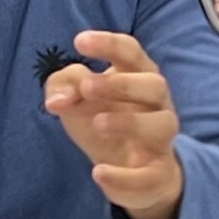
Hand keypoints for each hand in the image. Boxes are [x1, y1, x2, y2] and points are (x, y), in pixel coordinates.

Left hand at [39, 30, 185, 218]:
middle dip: (122, 84)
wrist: (129, 173)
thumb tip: (56, 100)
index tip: (79, 42)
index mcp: (138, 77)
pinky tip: (98, 173)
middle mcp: (157, 104)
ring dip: (130, 122)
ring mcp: (161, 139)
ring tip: (97, 124)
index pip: (131, 52)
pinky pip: (150, 176)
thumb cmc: (104, 121)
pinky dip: (124, 176)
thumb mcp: (76, 100)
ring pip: (162, 125)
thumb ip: (63, 88)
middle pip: (155, 84)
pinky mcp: (157, 173)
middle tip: (87, 88)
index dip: (108, 44)